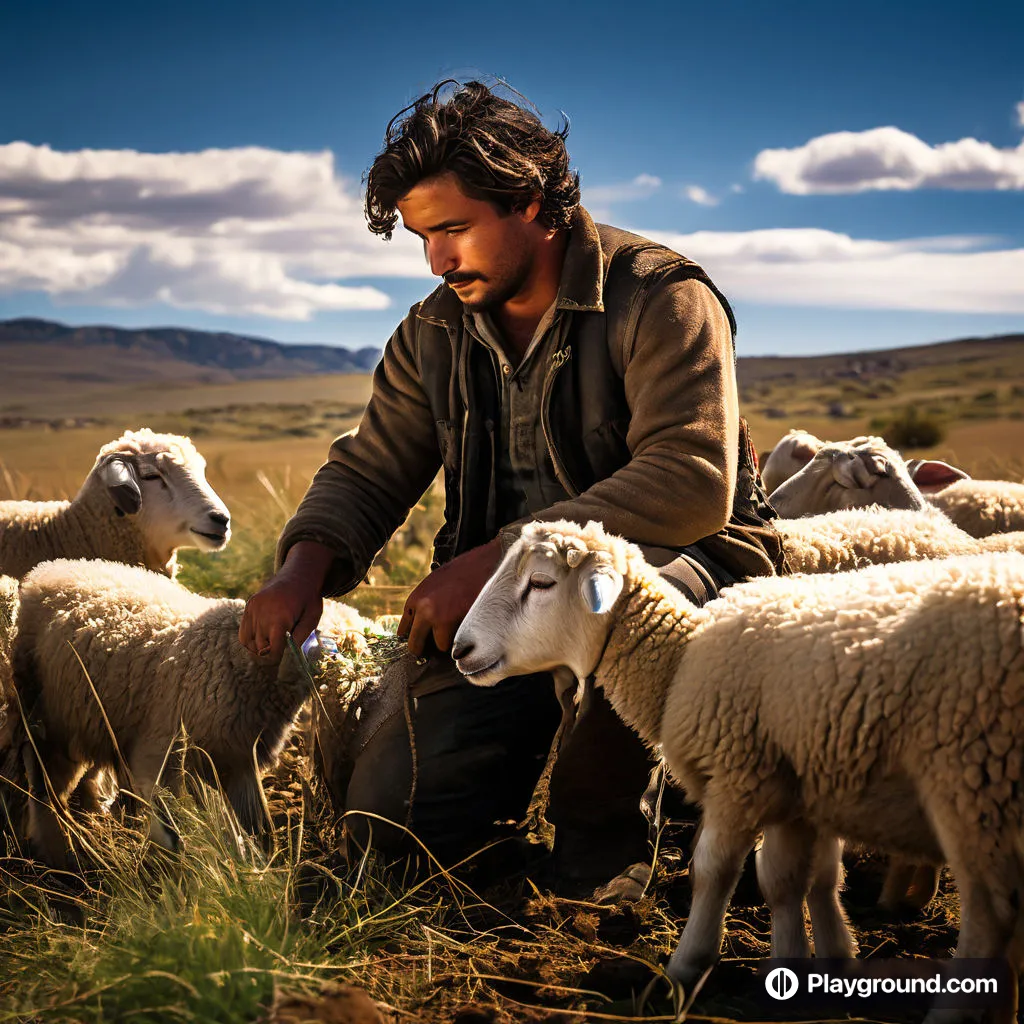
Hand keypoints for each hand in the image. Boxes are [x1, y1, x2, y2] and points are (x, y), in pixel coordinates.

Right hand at [238, 541, 332, 661]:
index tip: (281, 660)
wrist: (298, 574)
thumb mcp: (312, 618)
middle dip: (268, 655)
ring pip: (248, 642)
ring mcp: (253, 609)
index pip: (272, 650)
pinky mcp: (249, 606)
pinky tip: (260, 640)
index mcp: (280, 618)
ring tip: (267, 649)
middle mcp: (263, 614)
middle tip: (276, 656)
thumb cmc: (308, 598)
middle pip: (259, 648)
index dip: (277, 658)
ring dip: (257, 649)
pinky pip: (243, 631)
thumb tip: (288, 653)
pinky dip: (249, 640)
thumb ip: (301, 637)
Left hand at [399, 537, 502, 656]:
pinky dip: (464, 640)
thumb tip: (422, 623)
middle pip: (415, 645)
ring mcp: (439, 618)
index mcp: (416, 597)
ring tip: (461, 628)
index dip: (413, 637)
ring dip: (449, 642)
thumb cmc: (466, 570)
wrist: (488, 563)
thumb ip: (426, 602)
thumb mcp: (437, 582)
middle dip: (423, 650)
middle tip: (432, 652)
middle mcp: (423, 609)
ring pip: (439, 645)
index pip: (404, 628)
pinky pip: (457, 643)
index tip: (419, 643)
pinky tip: (471, 626)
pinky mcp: (457, 625)